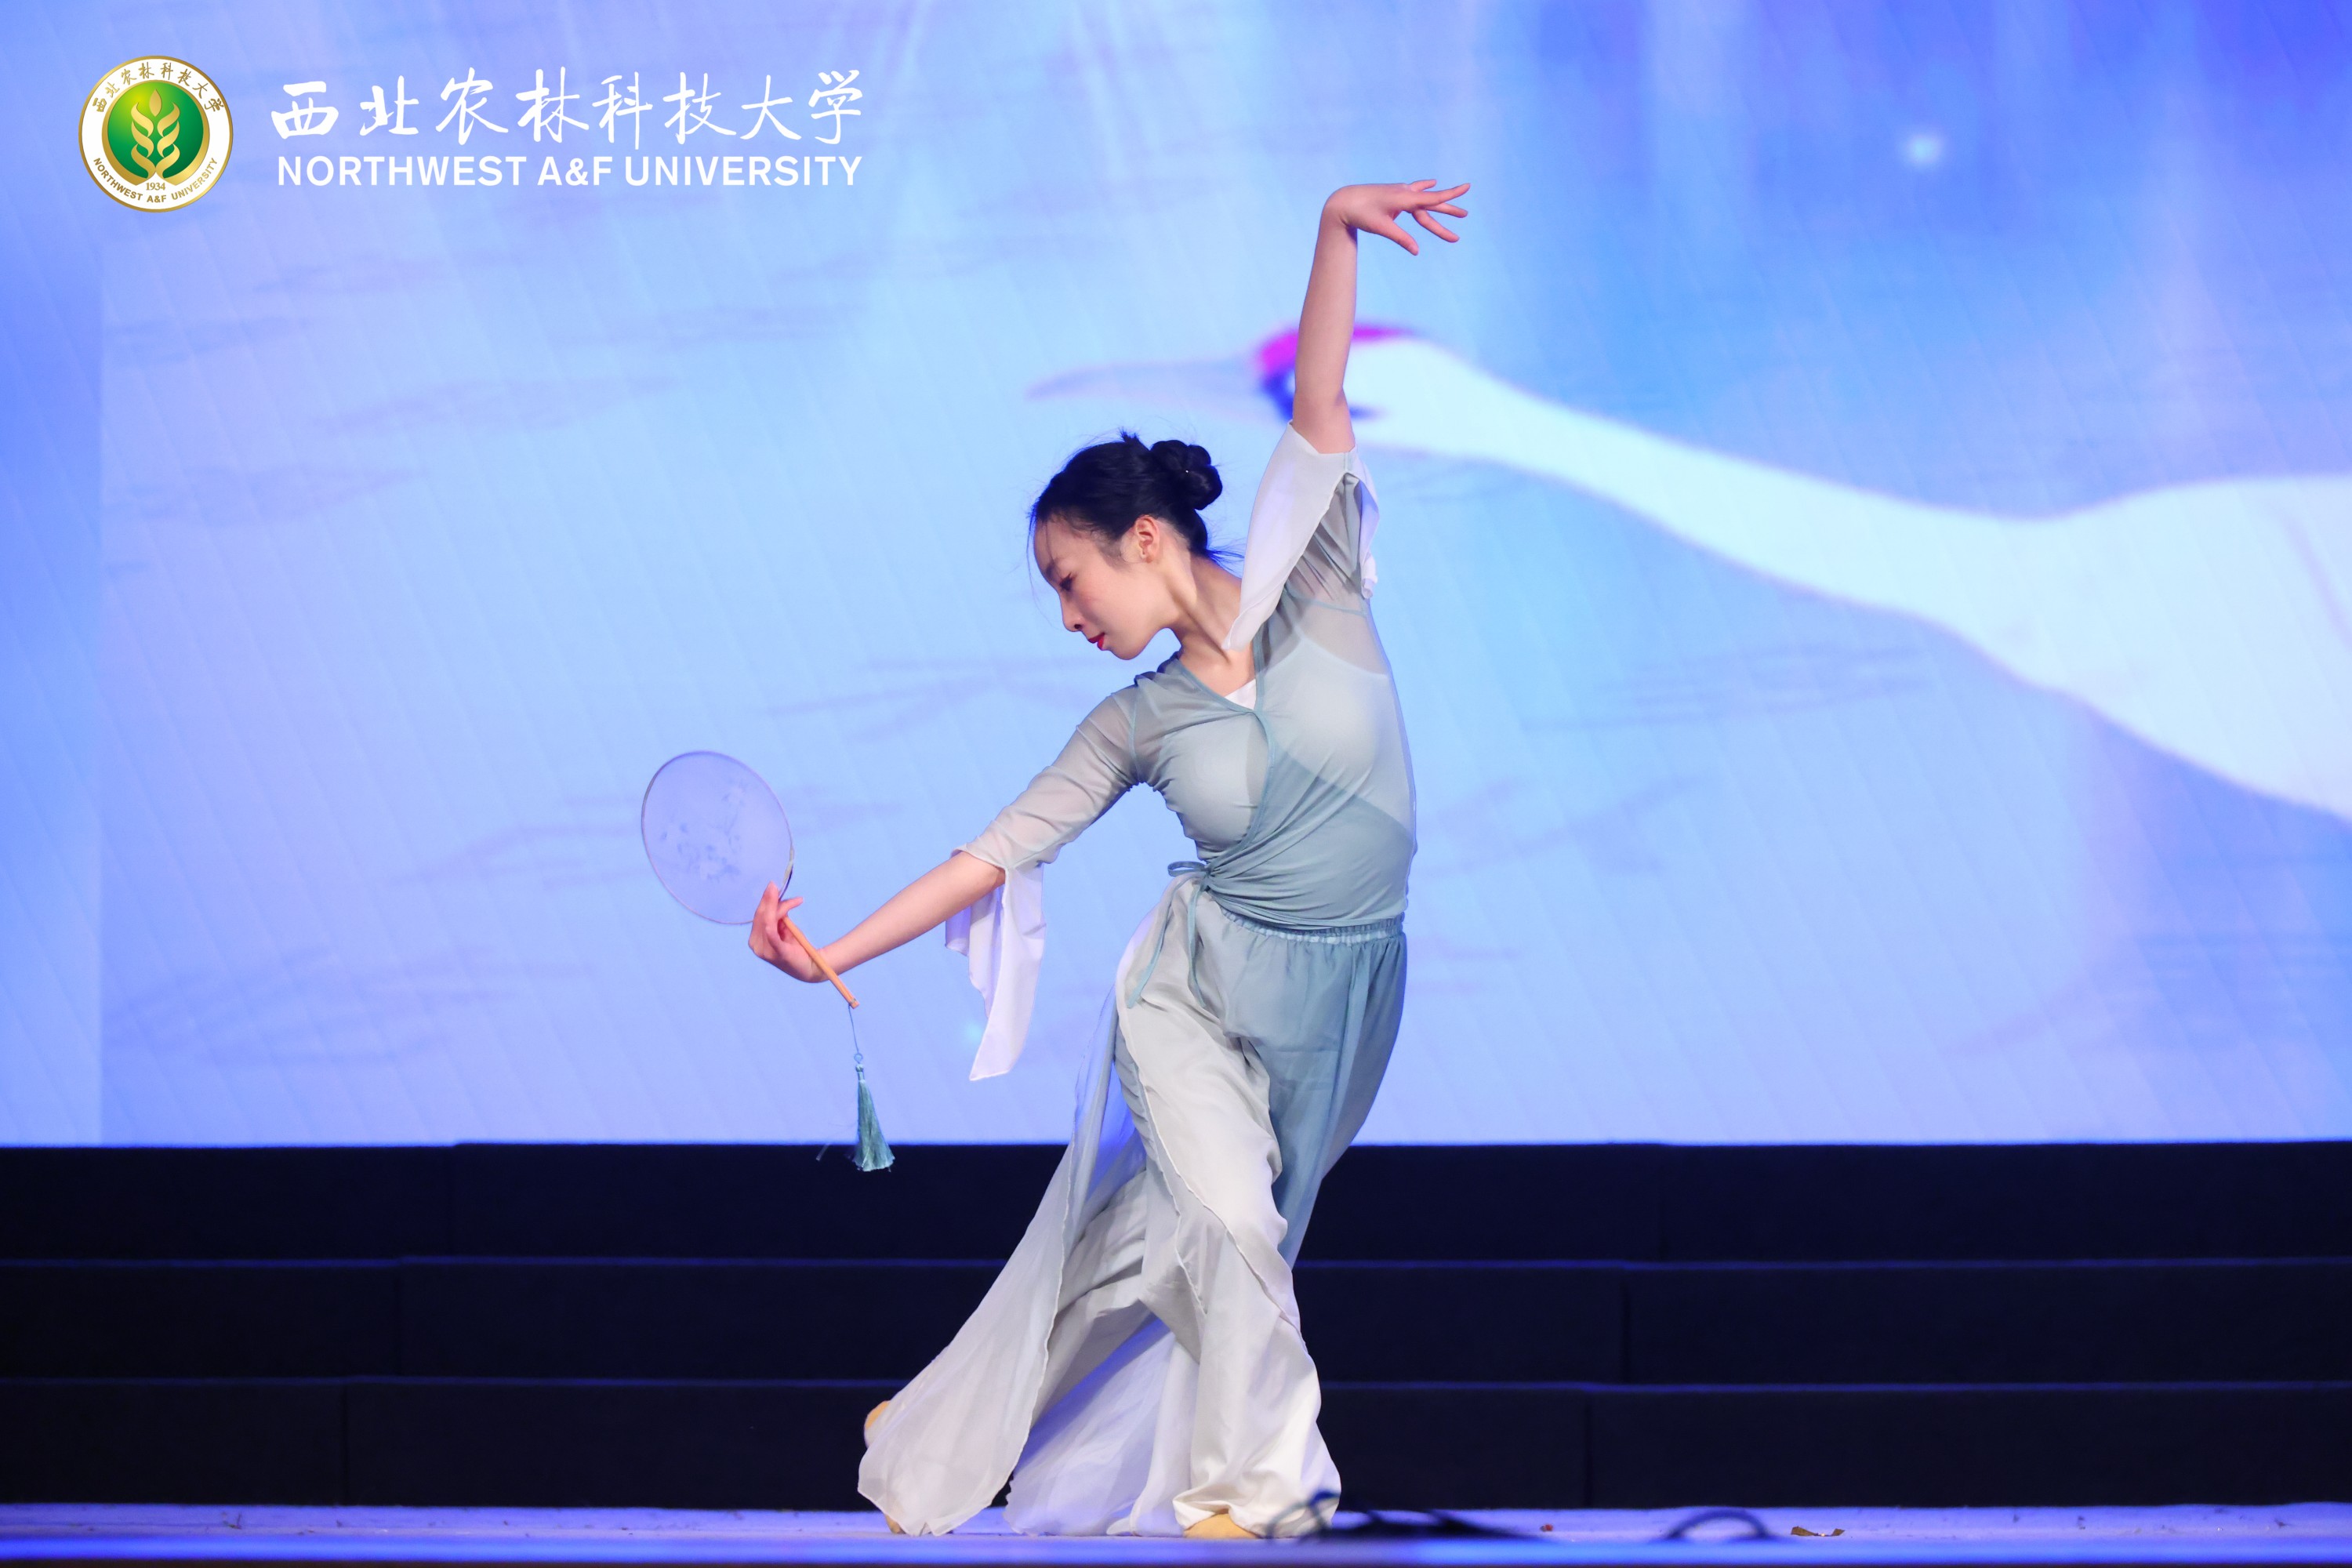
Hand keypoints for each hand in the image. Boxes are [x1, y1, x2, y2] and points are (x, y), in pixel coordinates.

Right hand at [750, 880, 827, 983]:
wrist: (810, 966)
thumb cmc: (795, 946)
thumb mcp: (784, 927)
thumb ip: (777, 914)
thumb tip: (774, 894)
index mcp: (755, 939)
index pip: (759, 915)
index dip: (766, 901)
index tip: (774, 886)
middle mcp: (756, 945)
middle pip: (761, 917)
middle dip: (770, 901)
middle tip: (775, 886)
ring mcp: (765, 951)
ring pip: (768, 922)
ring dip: (781, 908)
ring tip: (795, 900)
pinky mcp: (778, 953)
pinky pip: (771, 939)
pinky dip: (770, 930)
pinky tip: (770, 924)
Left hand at [1325, 179, 1469, 256]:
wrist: (1344, 201)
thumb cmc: (1361, 214)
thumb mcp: (1382, 228)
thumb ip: (1401, 238)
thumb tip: (1417, 251)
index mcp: (1404, 199)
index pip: (1433, 198)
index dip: (1451, 195)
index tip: (1467, 186)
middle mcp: (1405, 193)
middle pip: (1431, 204)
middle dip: (1448, 211)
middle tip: (1465, 215)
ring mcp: (1400, 192)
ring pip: (1424, 202)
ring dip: (1438, 209)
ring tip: (1457, 213)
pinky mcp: (1394, 195)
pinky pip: (1414, 193)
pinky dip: (1424, 191)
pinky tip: (1432, 183)